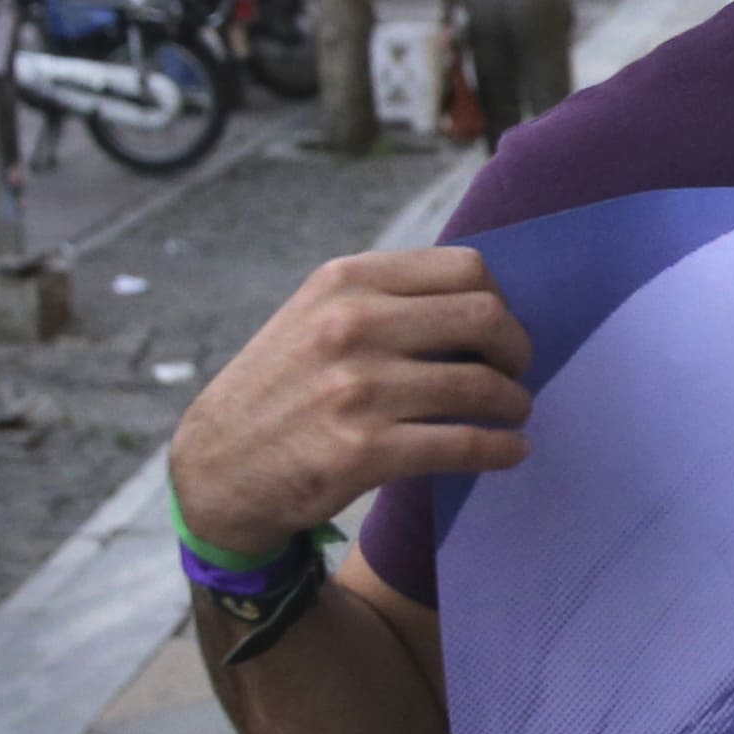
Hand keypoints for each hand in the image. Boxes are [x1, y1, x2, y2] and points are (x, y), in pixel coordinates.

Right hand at [168, 249, 535, 558]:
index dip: (500, 301)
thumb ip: (387, 300)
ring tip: (512, 412)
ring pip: (482, 386)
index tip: (498, 332)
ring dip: (513, 403)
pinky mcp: (364, 451)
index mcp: (347, 282)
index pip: (465, 268)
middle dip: (516, 350)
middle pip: (486, 318)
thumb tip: (485, 302)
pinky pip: (465, 444)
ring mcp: (358, 389)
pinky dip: (502, 449)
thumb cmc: (283, 387)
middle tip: (514, 373)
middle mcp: (352, 327)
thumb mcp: (317, 316)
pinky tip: (510, 450)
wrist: (217, 465)